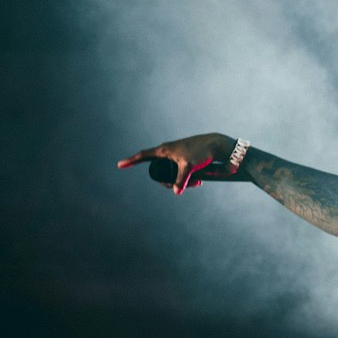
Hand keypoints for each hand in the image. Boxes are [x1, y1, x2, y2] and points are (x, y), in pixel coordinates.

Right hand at [117, 132, 235, 193]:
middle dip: (167, 182)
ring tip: (196, 183)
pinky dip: (188, 180)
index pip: (143, 156)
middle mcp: (168, 152)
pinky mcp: (186, 161)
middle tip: (179, 187)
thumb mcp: (190, 167)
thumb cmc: (202, 152)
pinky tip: (199, 181)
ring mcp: (177, 157)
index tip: (120, 165)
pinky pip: (181, 174)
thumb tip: (176, 191)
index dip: (131, 161)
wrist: (217, 146)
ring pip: (172, 174)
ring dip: (182, 182)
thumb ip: (181, 179)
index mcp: (164, 150)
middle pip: (159, 171)